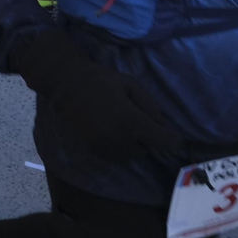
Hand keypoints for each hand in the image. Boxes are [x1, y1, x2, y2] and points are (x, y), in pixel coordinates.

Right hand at [13, 29, 181, 161]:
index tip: (172, 135)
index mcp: (132, 121)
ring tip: (126, 129)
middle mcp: (120, 138)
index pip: (164, 142)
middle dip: (149, 140)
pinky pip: (115, 157)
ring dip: (134, 146)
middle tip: (142, 125)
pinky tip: (113, 134)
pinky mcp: (92, 149)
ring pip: (131, 156)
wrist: (65, 85)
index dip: (172, 139)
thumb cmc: (100, 80)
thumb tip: (162, 124)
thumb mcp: (131, 84)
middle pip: (147, 150)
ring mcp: (105, 146)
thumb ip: (150, 105)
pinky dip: (119, 149)